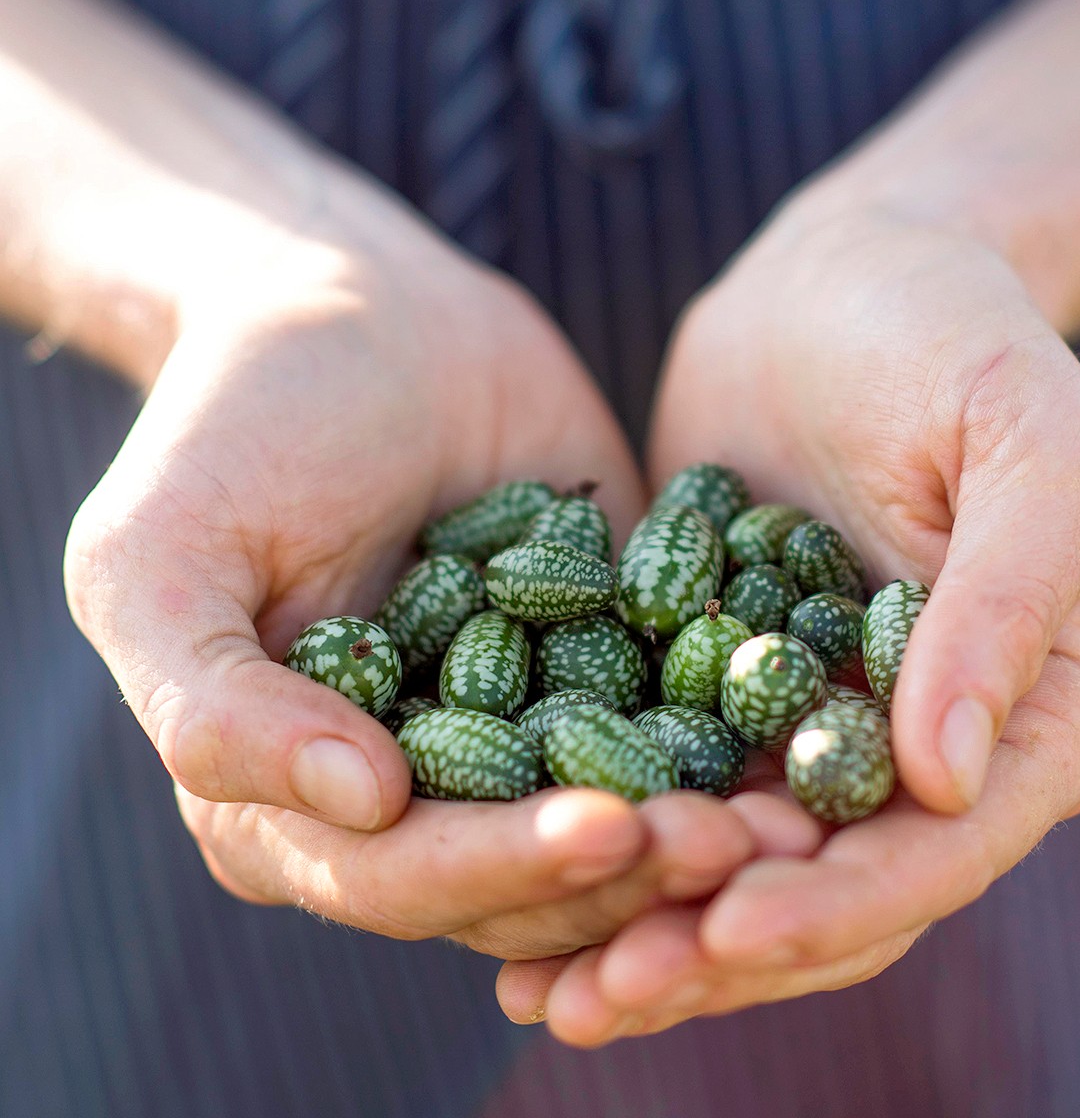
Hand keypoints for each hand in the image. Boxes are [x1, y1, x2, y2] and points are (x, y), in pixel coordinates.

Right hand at [64, 229, 811, 956]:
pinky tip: (815, 727)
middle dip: (635, 868)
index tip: (610, 830)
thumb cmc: (237, 424)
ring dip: (708, 828)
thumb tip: (360, 806)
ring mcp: (527, 724)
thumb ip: (212, 700)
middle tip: (744, 839)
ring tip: (796, 811)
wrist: (357, 310)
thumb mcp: (156, 555)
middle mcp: (420, 786)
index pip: (404, 878)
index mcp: (301, 795)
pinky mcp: (612, 654)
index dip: (502, 871)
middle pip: (532, 875)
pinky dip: (744, 737)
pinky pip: (683, 716)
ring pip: (621, 817)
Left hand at [496, 183, 1079, 1036]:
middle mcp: (928, 742)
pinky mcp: (723, 684)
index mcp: (1034, 708)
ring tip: (546, 988)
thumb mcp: (1030, 437)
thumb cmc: (955, 334)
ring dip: (648, 931)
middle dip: (720, 949)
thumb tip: (951, 777)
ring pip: (740, 864)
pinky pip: (668, 785)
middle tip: (601, 994)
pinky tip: (513, 881)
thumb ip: (1011, 596)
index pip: (946, 846)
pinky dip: (604, 844)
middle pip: (833, 888)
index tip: (729, 926)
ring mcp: (819, 722)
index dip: (842, 902)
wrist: (843, 281)